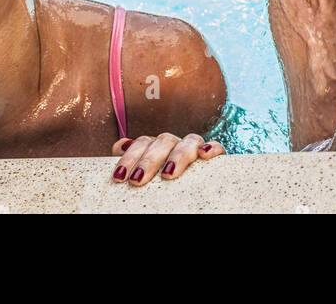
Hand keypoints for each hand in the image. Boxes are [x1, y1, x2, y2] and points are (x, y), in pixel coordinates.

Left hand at [110, 133, 224, 185]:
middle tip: (137, 180)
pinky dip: (211, 147)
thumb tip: (120, 145)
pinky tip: (204, 154)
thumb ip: (133, 163)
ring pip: (188, 141)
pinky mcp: (214, 156)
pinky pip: (216, 146)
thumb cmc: (158, 186)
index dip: (129, 156)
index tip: (119, 176)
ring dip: (177, 155)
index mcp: (156, 146)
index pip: (143, 142)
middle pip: (163, 141)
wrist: (184, 195)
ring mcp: (194, 148)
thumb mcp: (144, 176)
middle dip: (149, 160)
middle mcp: (175, 144)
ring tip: (168, 173)